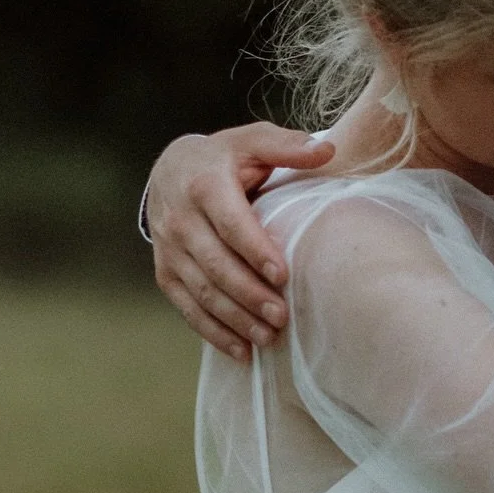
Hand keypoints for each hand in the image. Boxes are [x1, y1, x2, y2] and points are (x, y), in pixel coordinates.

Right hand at [147, 123, 334, 359]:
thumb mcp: (252, 141)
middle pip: (215, 264)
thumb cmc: (224, 157)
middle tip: (281, 317)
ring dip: (234, 318)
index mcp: (204, 184)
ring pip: (201, 291)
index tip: (283, 275)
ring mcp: (169, 249)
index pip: (231, 223)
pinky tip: (241, 351)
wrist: (169, 169)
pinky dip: (212, 332)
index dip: (256, 250)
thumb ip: (287, 146)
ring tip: (268, 338)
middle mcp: (180, 219)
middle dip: (248, 294)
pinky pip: (186, 307)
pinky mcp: (165, 272)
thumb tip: (328, 150)